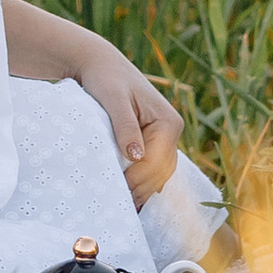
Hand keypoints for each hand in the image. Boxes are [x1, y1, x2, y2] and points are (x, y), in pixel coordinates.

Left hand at [80, 41, 182, 198]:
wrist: (100, 64)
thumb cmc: (105, 78)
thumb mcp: (113, 99)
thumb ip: (125, 126)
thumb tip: (136, 156)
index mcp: (169, 123)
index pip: (155, 162)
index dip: (136, 180)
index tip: (117, 194)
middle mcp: (172, 131)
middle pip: (159, 172)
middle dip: (140, 190)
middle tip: (118, 208)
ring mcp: (165, 138)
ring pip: (158, 174)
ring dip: (141, 190)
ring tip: (122, 207)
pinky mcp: (154, 142)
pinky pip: (152, 169)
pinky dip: (141, 182)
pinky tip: (128, 196)